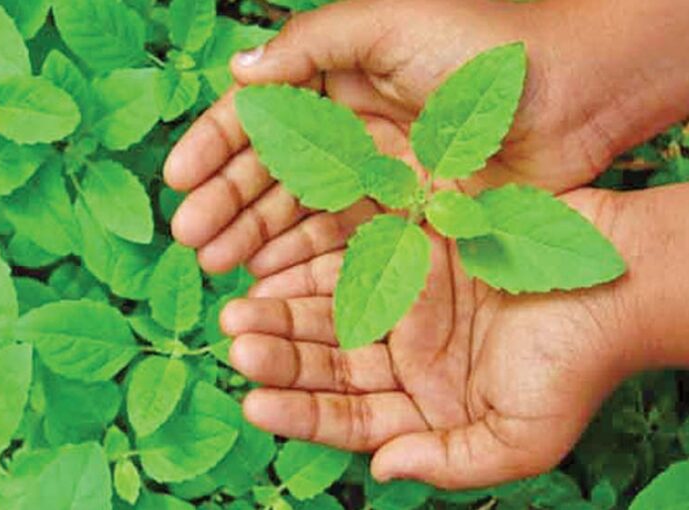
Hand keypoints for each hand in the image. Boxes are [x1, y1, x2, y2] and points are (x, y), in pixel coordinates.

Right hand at [164, 0, 688, 274]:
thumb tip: (238, 70)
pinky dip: (304, 258)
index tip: (178, 178)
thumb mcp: (389, 25)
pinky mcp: (402, 218)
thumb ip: (311, 46)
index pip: (258, 115)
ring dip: (255, 236)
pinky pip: (342, 241)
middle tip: (193, 239)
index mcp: (335, 78)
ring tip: (219, 265)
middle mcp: (348, 129)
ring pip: (299, 211)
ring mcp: (373, 176)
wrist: (573, 93)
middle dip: (227, 202)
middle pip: (271, 170)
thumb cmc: (485, 47)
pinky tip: (271, 276)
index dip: (215, 145)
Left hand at [221, 188, 632, 488]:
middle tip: (235, 346)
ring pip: (330, 309)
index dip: (300, 414)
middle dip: (280, 357)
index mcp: (422, 404)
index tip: (255, 405)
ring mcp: (404, 299)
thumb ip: (451, 464)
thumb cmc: (577, 366)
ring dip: (285, 310)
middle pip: (329, 361)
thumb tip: (383, 470)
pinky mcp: (412, 249)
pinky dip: (316, 259)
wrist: (617, 281)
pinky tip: (277, 262)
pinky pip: (353, 255)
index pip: (348, 417)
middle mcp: (404, 354)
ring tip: (238, 308)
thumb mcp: (522, 439)